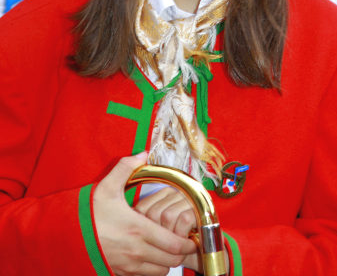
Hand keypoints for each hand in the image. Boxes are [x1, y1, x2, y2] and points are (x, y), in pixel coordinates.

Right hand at [93, 153, 195, 275]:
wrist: (65, 237)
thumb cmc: (89, 213)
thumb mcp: (107, 186)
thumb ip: (126, 167)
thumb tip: (143, 154)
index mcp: (139, 230)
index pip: (174, 244)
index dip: (187, 241)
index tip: (190, 233)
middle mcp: (137, 251)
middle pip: (172, 260)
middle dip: (180, 251)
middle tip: (183, 239)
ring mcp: (128, 265)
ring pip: (160, 271)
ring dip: (167, 261)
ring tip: (167, 247)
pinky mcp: (120, 272)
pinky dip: (153, 269)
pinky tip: (150, 255)